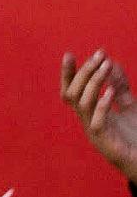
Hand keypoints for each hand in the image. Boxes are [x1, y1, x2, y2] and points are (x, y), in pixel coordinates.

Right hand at [60, 50, 136, 182]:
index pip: (70, 91)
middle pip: (72, 93)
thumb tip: (111, 63)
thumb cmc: (136, 138)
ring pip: (82, 103)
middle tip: (99, 55)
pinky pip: (97, 121)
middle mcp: (88, 122)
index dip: (67, 74)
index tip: (69, 54)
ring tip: (106, 66)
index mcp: (90, 114)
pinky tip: (110, 91)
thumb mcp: (129, 107)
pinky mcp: (105, 142)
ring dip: (93, 82)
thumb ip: (119, 87)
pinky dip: (102, 104)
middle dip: (84, 71)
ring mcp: (94, 132)